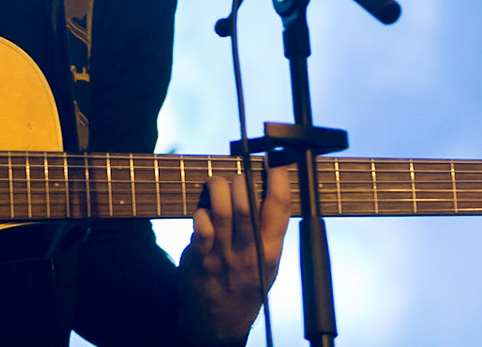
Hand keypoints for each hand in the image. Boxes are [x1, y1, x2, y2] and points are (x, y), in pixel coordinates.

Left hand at [177, 166, 293, 344]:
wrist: (220, 322)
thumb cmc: (245, 281)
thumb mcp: (269, 261)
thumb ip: (271, 227)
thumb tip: (270, 181)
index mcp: (272, 249)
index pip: (281, 206)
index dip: (278, 177)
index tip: (271, 160)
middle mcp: (250, 252)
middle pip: (248, 204)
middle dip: (241, 180)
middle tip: (238, 177)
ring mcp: (224, 256)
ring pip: (223, 211)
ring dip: (218, 188)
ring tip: (217, 185)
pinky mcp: (200, 259)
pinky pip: (201, 228)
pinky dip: (201, 212)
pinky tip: (202, 212)